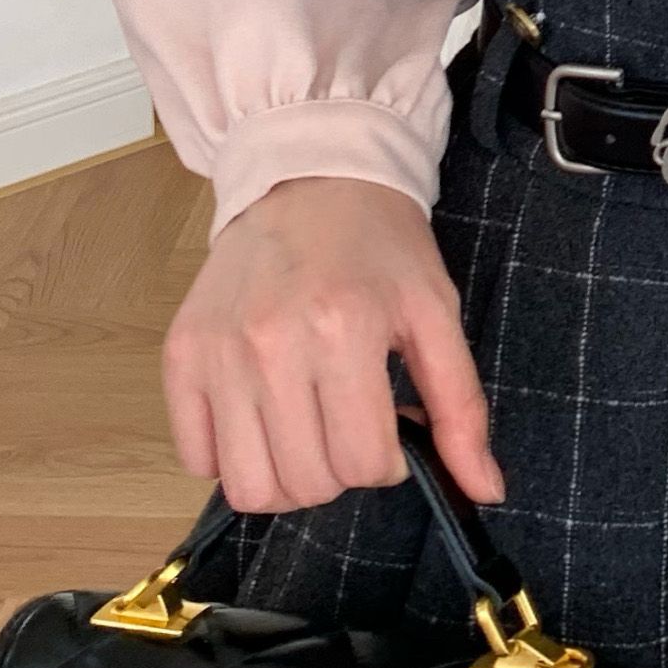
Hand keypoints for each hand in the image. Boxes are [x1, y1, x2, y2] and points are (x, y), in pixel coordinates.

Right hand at [162, 175, 504, 516]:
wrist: (308, 177)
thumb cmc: (379, 245)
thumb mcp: (435, 313)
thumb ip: (462, 407)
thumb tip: (487, 490)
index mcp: (345, 329)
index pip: (363, 465)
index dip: (388, 463)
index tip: (389, 425)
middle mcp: (271, 343)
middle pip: (306, 483)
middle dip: (341, 471)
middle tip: (348, 424)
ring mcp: (218, 351)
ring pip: (248, 488)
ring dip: (286, 478)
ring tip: (307, 431)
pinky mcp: (180, 354)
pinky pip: (196, 458)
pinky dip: (230, 457)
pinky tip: (261, 418)